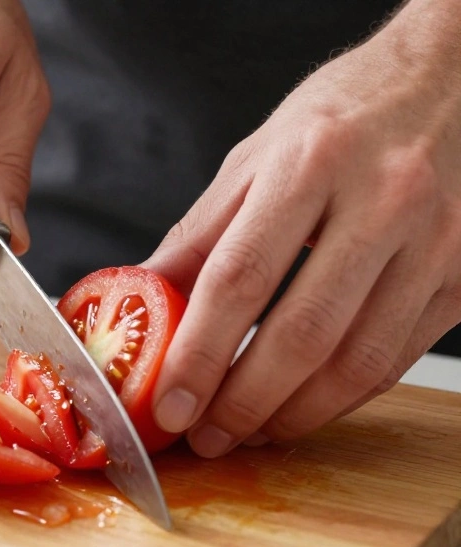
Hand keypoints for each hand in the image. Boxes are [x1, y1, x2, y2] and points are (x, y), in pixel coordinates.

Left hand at [142, 0, 460, 456]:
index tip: (171, 402)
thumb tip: (145, 295)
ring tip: (248, 432)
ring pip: (356, 360)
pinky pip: (394, 358)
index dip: (200, 352)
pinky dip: (343, 399)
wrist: (447, 83)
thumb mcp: (255, 157)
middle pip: (302, 332)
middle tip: (205, 435)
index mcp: (310, 163)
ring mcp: (432, 243)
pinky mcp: (460, 277)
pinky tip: (303, 407)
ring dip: (294, 413)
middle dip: (244, 401)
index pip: (240, 277)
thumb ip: (200, 232)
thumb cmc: (342, 116)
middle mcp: (380, 202)